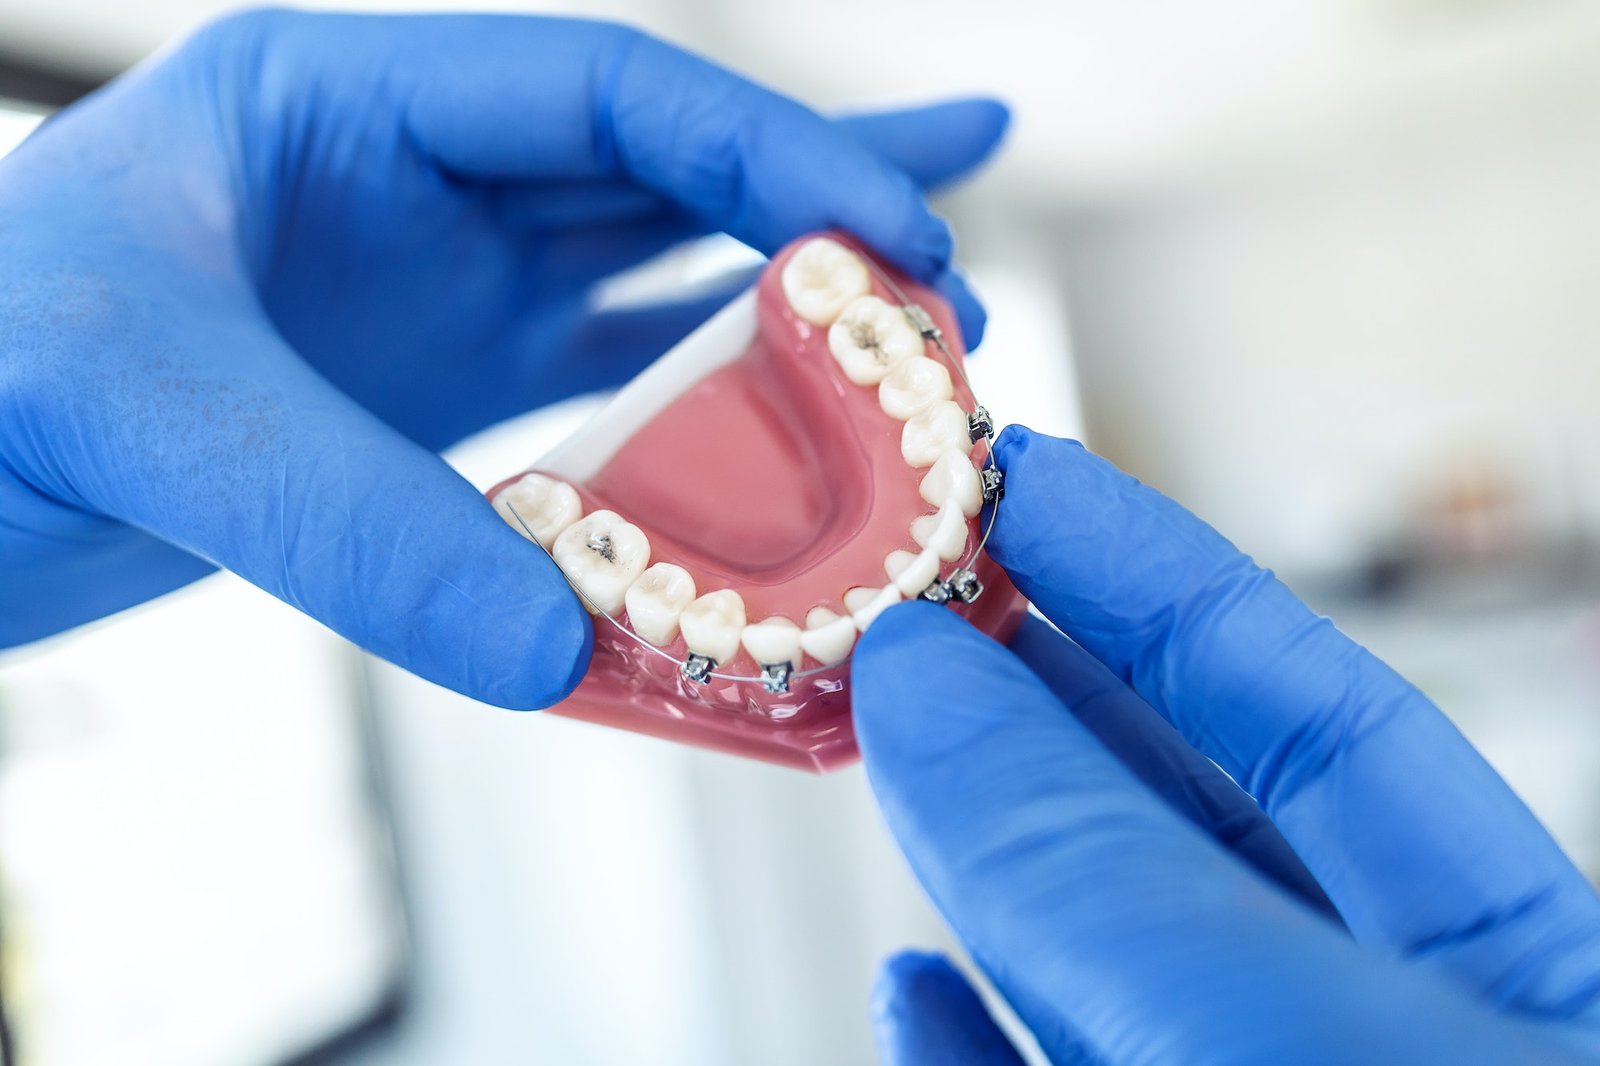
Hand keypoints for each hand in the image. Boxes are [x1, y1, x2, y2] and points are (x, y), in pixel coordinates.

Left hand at [0, 10, 1006, 705]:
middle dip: (819, 196)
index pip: (609, 91)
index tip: (896, 236)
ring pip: (650, 269)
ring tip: (927, 291)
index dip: (770, 152)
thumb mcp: (140, 413)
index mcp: (347, 97)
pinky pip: (598, 387)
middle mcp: (409, 178)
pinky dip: (703, 399)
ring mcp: (424, 287)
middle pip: (663, 167)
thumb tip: (557, 647)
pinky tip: (786, 403)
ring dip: (785, 285)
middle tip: (955, 246)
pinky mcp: (427, 396)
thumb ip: (346, 518)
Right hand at [854, 426, 1599, 1063]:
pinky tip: (915, 979)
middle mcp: (1390, 1042)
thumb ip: (1104, 868)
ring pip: (1105, 964)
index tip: (1027, 484)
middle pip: (1195, 823)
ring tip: (884, 733)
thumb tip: (930, 683)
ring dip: (978, 847)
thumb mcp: (1289, 1035)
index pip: (1336, 728)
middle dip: (1044, 694)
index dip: (1165, 585)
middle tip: (916, 586)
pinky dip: (967, 1035)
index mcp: (1524, 989)